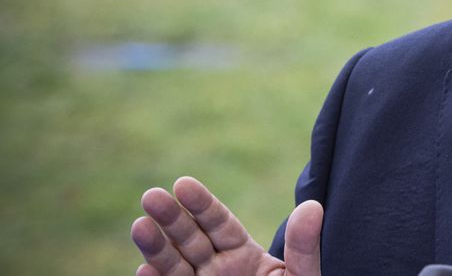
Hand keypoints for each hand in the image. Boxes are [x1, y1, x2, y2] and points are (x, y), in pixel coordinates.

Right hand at [132, 176, 321, 275]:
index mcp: (242, 255)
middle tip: (151, 196)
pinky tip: (145, 270)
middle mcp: (215, 271)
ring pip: (174, 265)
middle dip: (171, 218)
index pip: (218, 223)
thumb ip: (304, 247)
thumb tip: (312, 207)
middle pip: (190, 239)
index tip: (182, 184)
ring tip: (140, 225)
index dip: (200, 204)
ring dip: (155, 247)